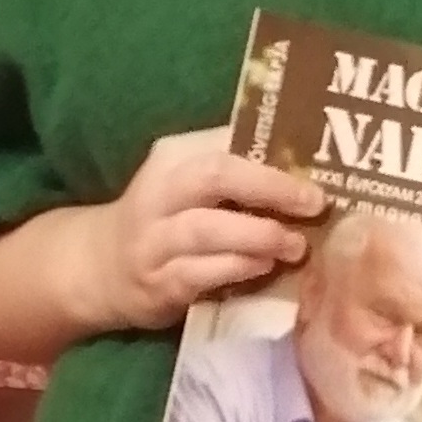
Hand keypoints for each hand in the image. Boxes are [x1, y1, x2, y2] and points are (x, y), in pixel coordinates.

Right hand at [69, 129, 326, 333]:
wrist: (100, 266)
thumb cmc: (168, 218)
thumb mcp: (189, 182)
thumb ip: (238, 170)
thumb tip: (312, 167)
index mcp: (174, 156)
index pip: (226, 140)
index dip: (275, 147)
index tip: (321, 159)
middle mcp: (160, 191)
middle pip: (215, 175)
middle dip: (270, 186)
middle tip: (315, 201)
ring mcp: (155, 239)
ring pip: (208, 229)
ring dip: (259, 235)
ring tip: (296, 244)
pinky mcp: (158, 282)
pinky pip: (202, 274)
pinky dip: (238, 269)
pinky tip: (265, 268)